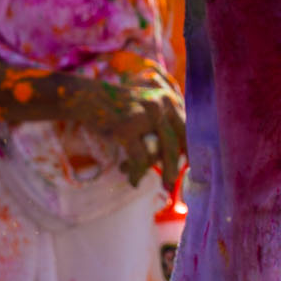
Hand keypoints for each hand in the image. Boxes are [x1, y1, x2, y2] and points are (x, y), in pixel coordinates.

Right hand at [80, 72, 186, 188]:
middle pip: (175, 143)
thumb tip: (181, 157)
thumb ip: (164, 125)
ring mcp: (143, 116)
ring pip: (157, 154)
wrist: (89, 98)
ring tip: (137, 177)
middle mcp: (160, 106)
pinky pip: (139, 159)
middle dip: (173, 167)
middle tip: (170, 183)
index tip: (191, 167)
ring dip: (148, 170)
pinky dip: (135, 173)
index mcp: (168, 100)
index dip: (190, 150)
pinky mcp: (126, 129)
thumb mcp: (147, 109)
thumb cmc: (119, 109)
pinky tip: (131, 179)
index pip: (187, 129)